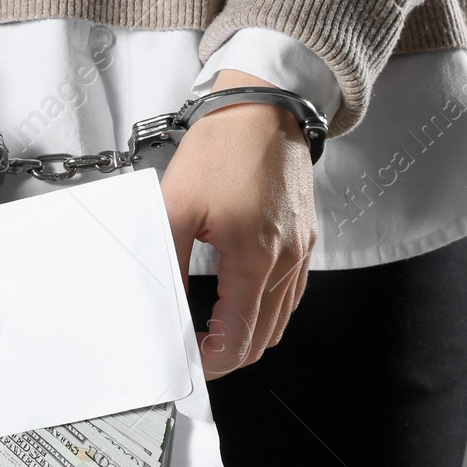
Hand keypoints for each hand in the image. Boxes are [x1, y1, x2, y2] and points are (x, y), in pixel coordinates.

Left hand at [161, 69, 317, 379]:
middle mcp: (287, 258)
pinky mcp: (306, 236)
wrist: (264, 105)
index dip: (213, 361)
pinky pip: (292, 291)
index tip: (191, 361)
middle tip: (197, 352)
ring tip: (212, 331)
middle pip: (264, 338)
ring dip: (249, 334)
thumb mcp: (177, 203)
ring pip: (281, 318)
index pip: (240, 337)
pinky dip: (267, 309)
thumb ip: (166, 259)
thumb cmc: (225, 145)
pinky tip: (241, 300)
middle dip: (230, 355)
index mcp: (256, 256)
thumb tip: (161, 302)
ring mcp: (302, 248)